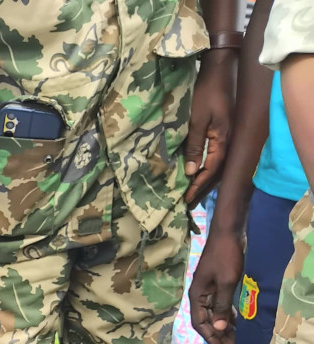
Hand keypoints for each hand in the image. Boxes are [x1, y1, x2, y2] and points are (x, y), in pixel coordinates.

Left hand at [184, 50, 234, 205]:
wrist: (220, 69)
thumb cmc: (207, 92)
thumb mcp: (198, 119)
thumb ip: (195, 145)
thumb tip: (191, 171)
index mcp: (223, 140)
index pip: (211, 170)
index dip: (198, 185)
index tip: (186, 199)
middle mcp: (228, 140)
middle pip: (216, 171)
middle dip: (202, 187)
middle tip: (188, 203)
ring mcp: (226, 136)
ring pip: (216, 165)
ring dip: (204, 179)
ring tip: (191, 193)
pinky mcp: (222, 131)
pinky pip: (215, 155)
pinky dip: (206, 166)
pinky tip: (197, 172)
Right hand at [189, 226, 243, 343]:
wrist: (227, 234)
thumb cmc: (225, 257)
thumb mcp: (225, 282)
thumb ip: (221, 305)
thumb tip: (220, 328)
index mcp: (196, 295)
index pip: (200, 323)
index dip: (211, 337)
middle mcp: (200, 295)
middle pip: (207, 320)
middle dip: (219, 335)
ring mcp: (208, 290)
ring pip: (215, 314)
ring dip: (224, 326)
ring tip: (236, 338)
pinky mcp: (217, 285)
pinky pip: (221, 305)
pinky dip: (228, 314)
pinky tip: (237, 322)